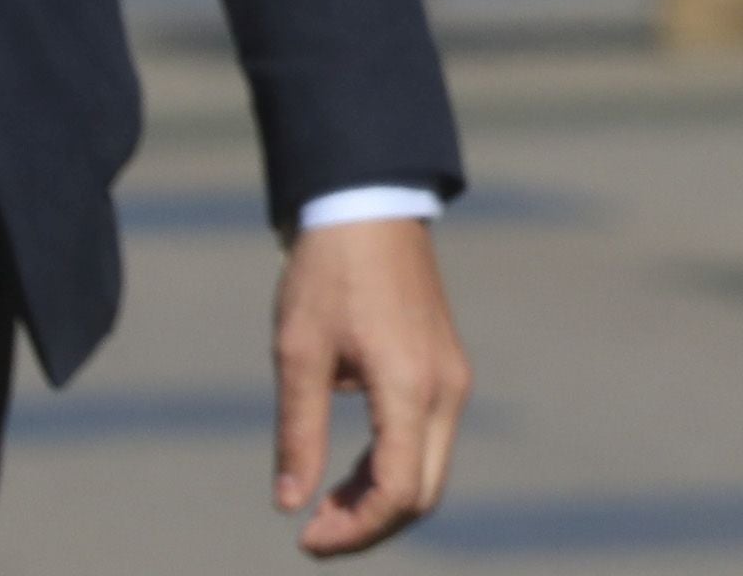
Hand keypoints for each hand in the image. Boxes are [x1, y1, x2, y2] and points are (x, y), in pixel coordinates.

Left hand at [274, 217, 469, 554]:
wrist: (370, 204)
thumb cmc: (330, 274)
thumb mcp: (299, 355)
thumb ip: (299, 433)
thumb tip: (290, 502)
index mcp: (410, 386)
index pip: (397, 491)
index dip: (353, 530)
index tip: (305, 538)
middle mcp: (446, 389)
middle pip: (424, 493)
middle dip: (370, 525)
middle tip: (314, 532)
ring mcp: (452, 379)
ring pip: (430, 470)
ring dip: (381, 500)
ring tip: (325, 505)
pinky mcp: (446, 369)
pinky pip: (428, 440)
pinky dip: (393, 469)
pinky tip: (350, 471)